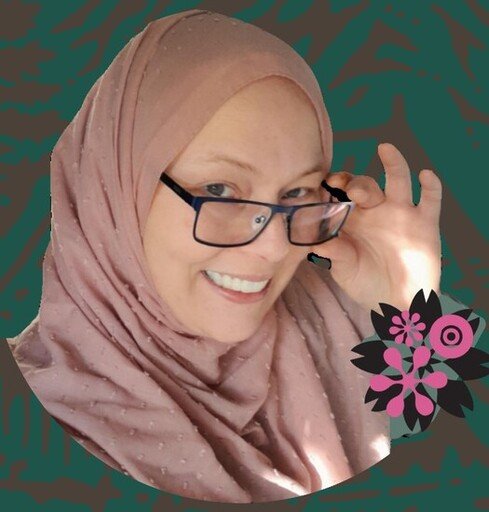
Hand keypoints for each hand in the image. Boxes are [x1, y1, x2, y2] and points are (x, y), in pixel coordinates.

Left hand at [312, 142, 441, 312]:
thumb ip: (333, 251)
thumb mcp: (344, 268)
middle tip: (350, 189)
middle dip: (357, 182)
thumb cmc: (365, 283)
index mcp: (353, 218)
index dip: (335, 184)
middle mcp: (375, 211)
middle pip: (366, 184)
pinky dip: (431, 185)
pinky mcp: (425, 223)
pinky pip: (431, 199)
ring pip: (398, 180)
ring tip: (384, 149)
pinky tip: (425, 175)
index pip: (342, 192)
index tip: (326, 182)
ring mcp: (401, 213)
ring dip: (393, 164)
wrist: (395, 303)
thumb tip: (312, 239)